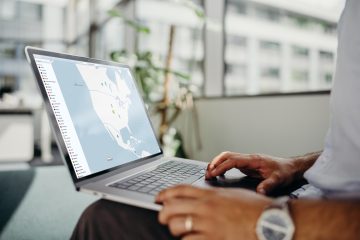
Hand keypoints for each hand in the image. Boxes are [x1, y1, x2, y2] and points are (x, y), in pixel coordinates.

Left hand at [156, 185, 270, 239]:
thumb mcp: (232, 195)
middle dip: (163, 213)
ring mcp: (208, 225)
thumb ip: (213, 196)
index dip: (165, 194)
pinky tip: (191, 239)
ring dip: (175, 228)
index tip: (159, 198)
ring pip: (176, 225)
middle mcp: (206, 208)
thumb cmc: (255, 208)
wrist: (271, 223)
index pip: (179, 190)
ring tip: (181, 230)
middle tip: (164, 217)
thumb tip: (199, 199)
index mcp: (210, 195)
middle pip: (171, 208)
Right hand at [205, 152, 298, 194]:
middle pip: (227, 156)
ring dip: (217, 163)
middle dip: (215, 163)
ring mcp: (247, 161)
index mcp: (254, 160)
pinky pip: (231, 163)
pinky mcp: (247, 165)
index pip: (233, 160)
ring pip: (227, 158)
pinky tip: (219, 173)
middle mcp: (248, 158)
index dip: (221, 166)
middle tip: (207, 173)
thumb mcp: (279, 179)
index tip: (213, 173)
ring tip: (209, 173)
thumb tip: (260, 192)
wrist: (291, 167)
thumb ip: (269, 185)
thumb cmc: (285, 171)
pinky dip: (222, 166)